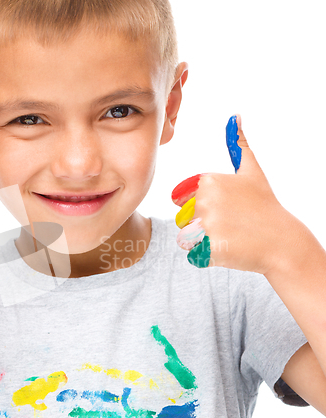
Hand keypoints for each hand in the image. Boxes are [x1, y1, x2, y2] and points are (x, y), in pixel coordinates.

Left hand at [171, 115, 289, 273]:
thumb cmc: (264, 205)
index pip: (182, 198)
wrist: (282, 241)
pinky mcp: (208, 250)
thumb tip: (234, 115)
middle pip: (185, 218)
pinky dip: (209, 254)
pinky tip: (231, 247)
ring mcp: (206, 227)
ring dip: (203, 239)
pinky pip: (195, 254)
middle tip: (231, 224)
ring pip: (187, 236)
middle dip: (202, 224)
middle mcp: (203, 201)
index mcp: (207, 181)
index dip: (200, 206)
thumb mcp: (252, 172)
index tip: (223, 208)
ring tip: (230, 235)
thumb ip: (238, 145)